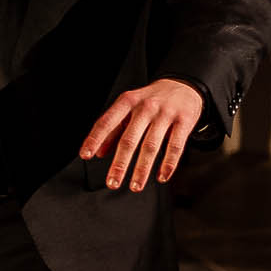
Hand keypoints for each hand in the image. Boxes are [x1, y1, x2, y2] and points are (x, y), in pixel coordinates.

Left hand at [80, 78, 204, 190]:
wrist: (183, 85)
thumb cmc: (150, 100)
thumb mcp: (129, 108)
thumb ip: (114, 129)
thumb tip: (99, 152)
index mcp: (127, 102)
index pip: (107, 122)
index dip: (95, 139)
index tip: (86, 155)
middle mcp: (145, 107)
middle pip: (129, 139)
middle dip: (119, 164)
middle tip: (112, 182)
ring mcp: (165, 114)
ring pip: (151, 146)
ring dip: (142, 169)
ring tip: (135, 186)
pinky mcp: (184, 121)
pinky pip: (175, 146)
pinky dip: (168, 164)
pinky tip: (161, 177)